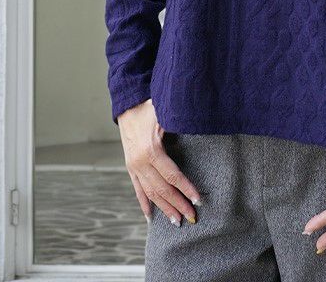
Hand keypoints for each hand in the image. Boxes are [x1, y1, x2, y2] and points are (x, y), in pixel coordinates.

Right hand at [117, 99, 202, 225]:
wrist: (127, 105)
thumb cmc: (150, 107)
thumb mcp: (165, 113)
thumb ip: (178, 123)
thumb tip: (196, 126)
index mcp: (151, 150)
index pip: (172, 176)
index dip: (186, 188)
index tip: (198, 199)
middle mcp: (140, 162)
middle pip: (162, 189)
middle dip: (178, 204)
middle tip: (192, 217)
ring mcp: (133, 166)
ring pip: (150, 193)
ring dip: (164, 208)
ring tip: (176, 221)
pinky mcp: (130, 167)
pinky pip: (137, 189)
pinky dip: (144, 203)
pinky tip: (150, 216)